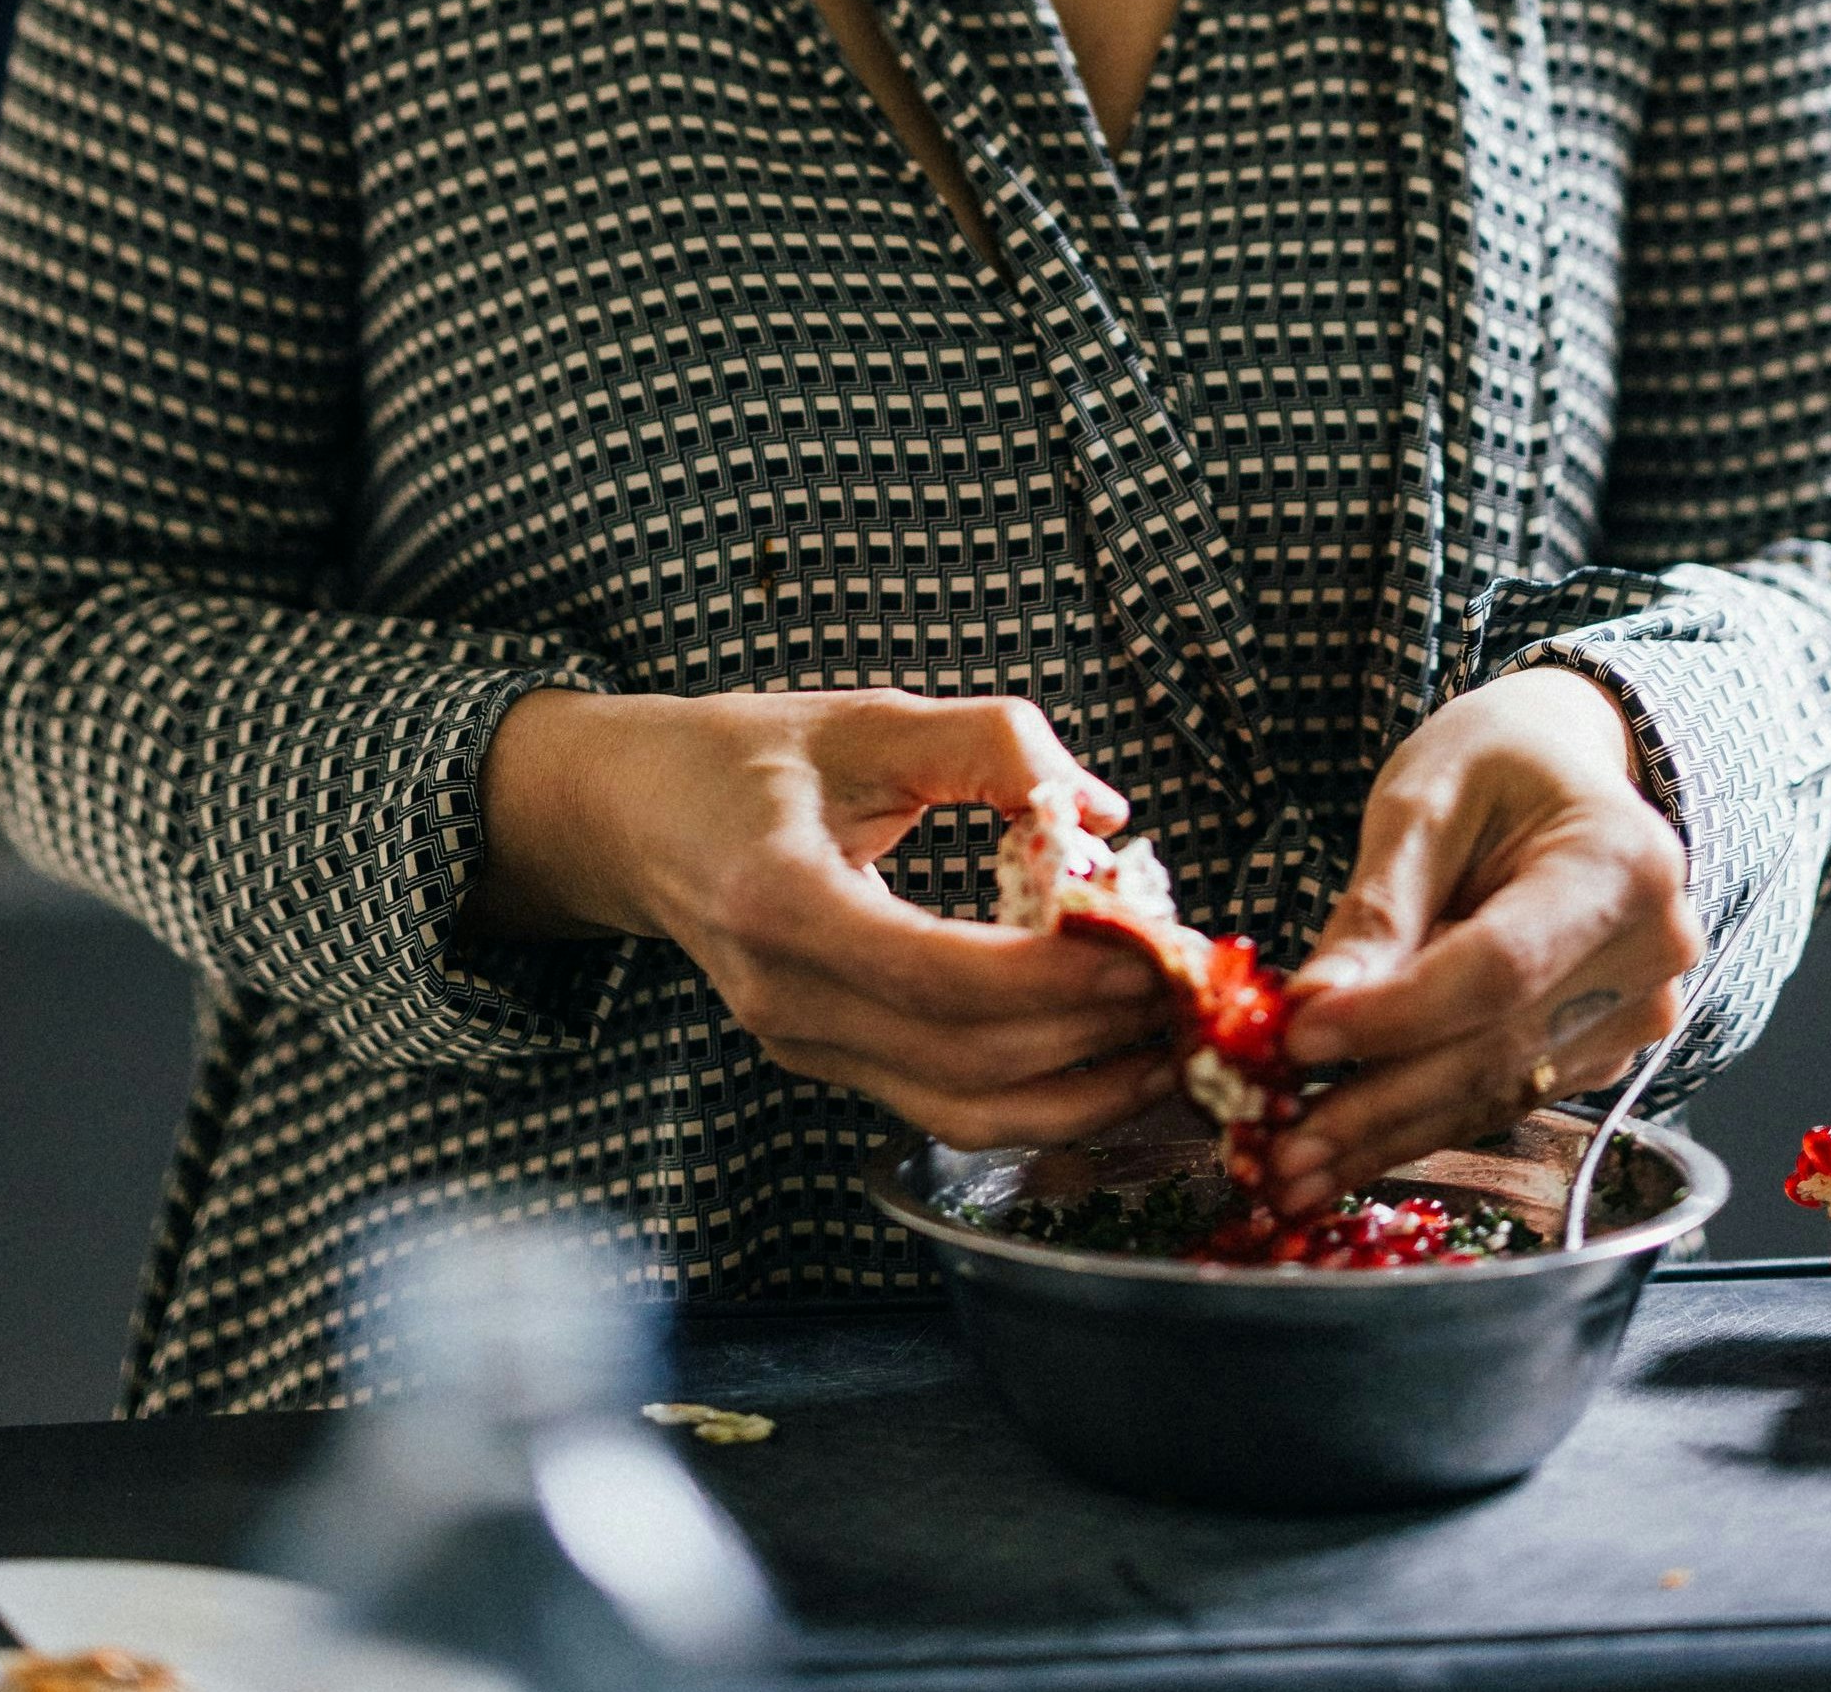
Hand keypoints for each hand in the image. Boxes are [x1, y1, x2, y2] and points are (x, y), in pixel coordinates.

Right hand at [468, 686, 1179, 1146]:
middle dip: (1096, 1038)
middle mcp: (785, 1002)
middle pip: (966, 1062)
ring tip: (1174, 1041)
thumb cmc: (749, 754)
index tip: (1152, 940)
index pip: (941, 976)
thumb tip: (1105, 808)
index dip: (1060, 975)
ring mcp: (802, 1048)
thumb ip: (989, 743)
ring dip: (1084, 1093)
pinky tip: (1110, 1062)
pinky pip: (944, 1110)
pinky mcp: (827, 1064)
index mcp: (780, 903)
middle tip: (1193, 992)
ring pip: (963, 1113)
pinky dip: (1039, 1101)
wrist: (638, 817)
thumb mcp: (867, 717)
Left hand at [1263, 671, 1701, 1216]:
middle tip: (1278, 1149)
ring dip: (1388, 1138)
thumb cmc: (1495, 765)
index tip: (1300, 1038)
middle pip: (1498, 1048)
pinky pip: (1503, 1094)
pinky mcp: (1604, 1050)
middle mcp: (1651, 950)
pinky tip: (1347, 1148)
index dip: (1396, 1015)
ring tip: (1292, 1171)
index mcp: (1622, 863)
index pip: (1500, 966)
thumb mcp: (1424, 800)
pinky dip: (1420, 1123)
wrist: (1564, 770)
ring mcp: (1637, 1012)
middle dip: (1377, 1105)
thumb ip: (1377, 906)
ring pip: (1496, 1090)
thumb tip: (1315, 1006)